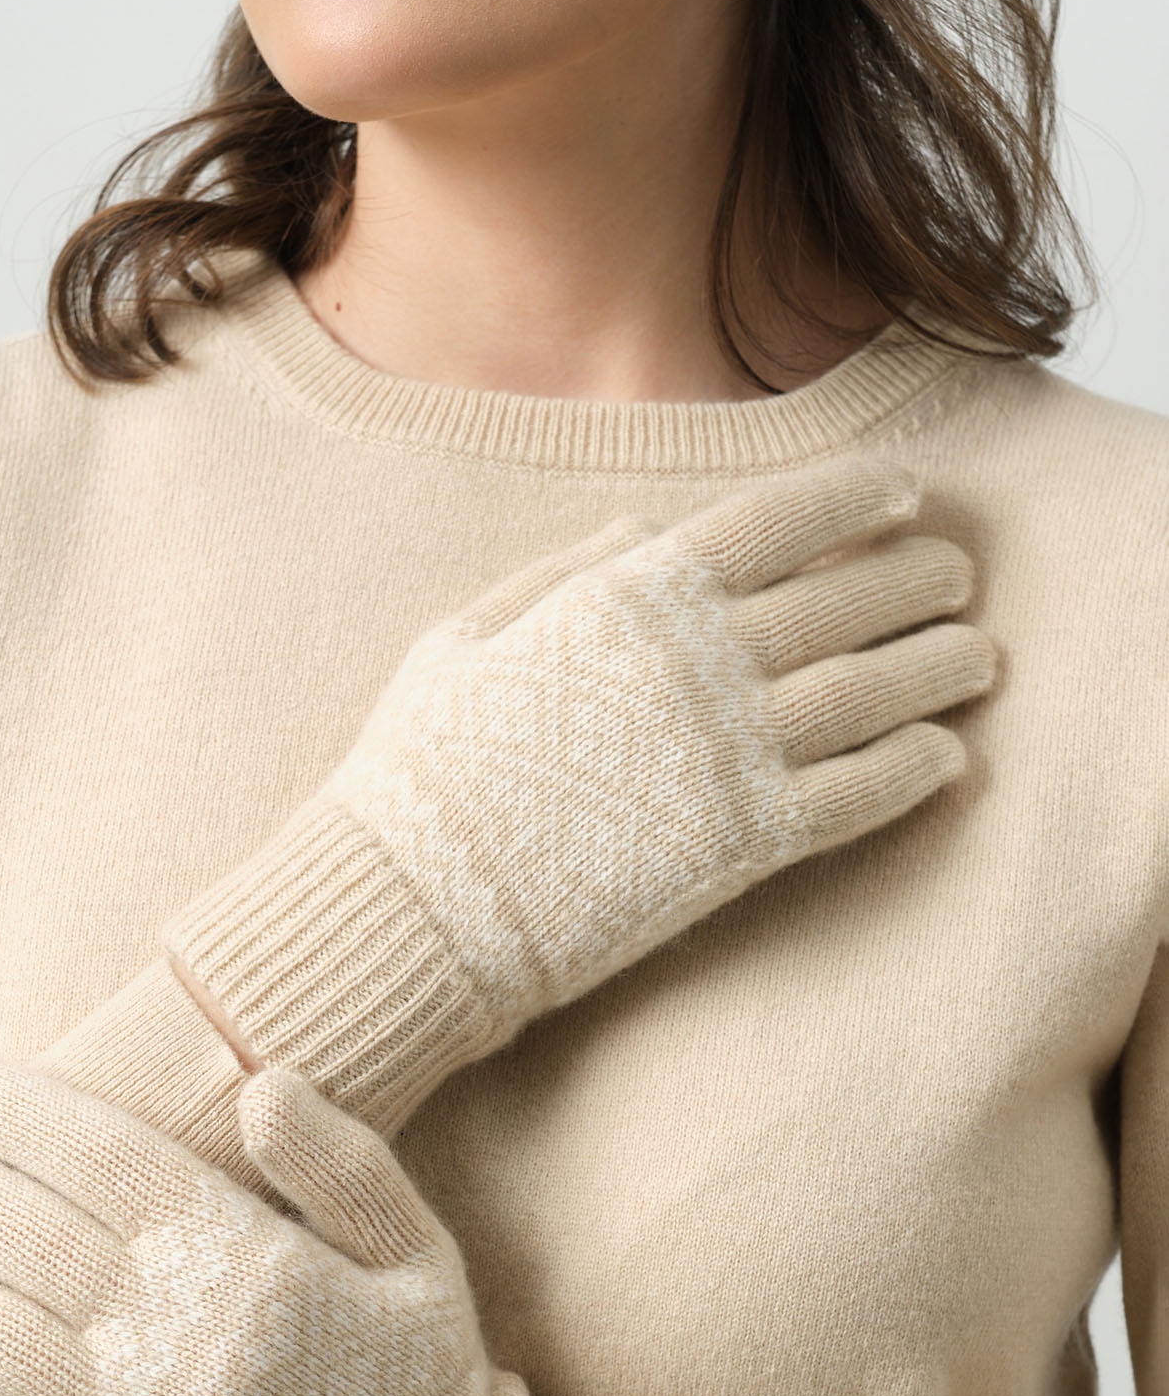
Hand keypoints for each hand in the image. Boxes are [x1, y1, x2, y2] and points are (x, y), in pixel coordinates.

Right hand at [159, 460, 994, 1132]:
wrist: (414, 903)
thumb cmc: (422, 771)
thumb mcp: (464, 638)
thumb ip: (561, 573)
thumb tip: (645, 528)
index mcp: (626, 597)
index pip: (774, 521)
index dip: (852, 498)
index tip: (906, 492)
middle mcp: (694, 662)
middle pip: (845, 601)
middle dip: (916, 579)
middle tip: (956, 575)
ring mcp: (725, 755)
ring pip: (871, 692)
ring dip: (939, 667)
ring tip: (979, 655)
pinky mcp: (741, 845)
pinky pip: (857, 796)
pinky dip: (913, 769)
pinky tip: (948, 755)